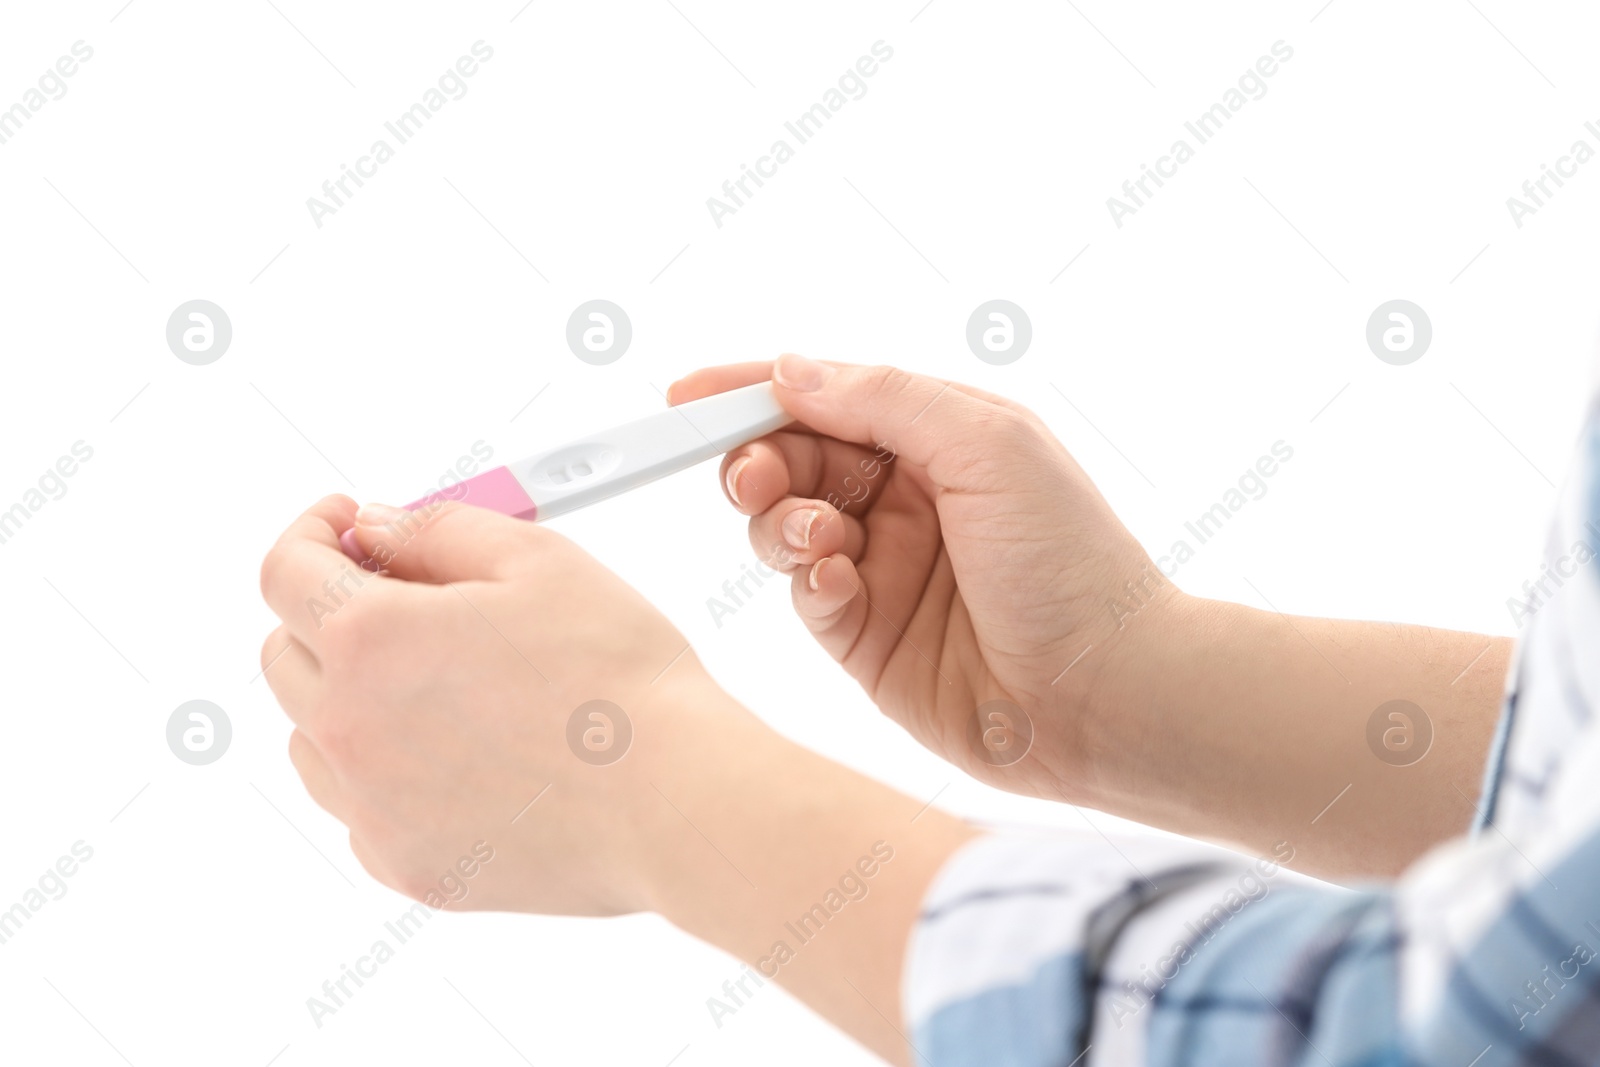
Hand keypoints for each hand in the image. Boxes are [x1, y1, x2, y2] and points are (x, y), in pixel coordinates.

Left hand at [257, 495, 736, 915]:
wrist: (676, 801)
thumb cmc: (621, 679)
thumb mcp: (539, 560)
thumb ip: (437, 529)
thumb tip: (376, 527)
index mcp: (373, 638)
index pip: (285, 570)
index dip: (312, 531)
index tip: (344, 525)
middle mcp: (350, 727)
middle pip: (284, 652)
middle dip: (327, 610)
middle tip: (401, 597)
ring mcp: (370, 808)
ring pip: (310, 736)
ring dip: (346, 694)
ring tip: (435, 682)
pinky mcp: (403, 864)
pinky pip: (357, 806)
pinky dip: (382, 770)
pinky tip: (458, 752)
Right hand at [670, 356, 1159, 801]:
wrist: (1108, 693)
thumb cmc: (1071, 557)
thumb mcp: (987, 443)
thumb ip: (883, 400)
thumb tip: (789, 370)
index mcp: (937, 438)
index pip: (826, 399)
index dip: (752, 392)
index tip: (687, 397)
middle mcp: (906, 499)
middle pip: (791, 461)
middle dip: (758, 461)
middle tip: (753, 478)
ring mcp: (884, 570)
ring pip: (785, 528)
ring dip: (782, 522)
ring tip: (822, 538)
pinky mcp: (869, 639)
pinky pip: (807, 597)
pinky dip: (809, 582)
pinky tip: (841, 582)